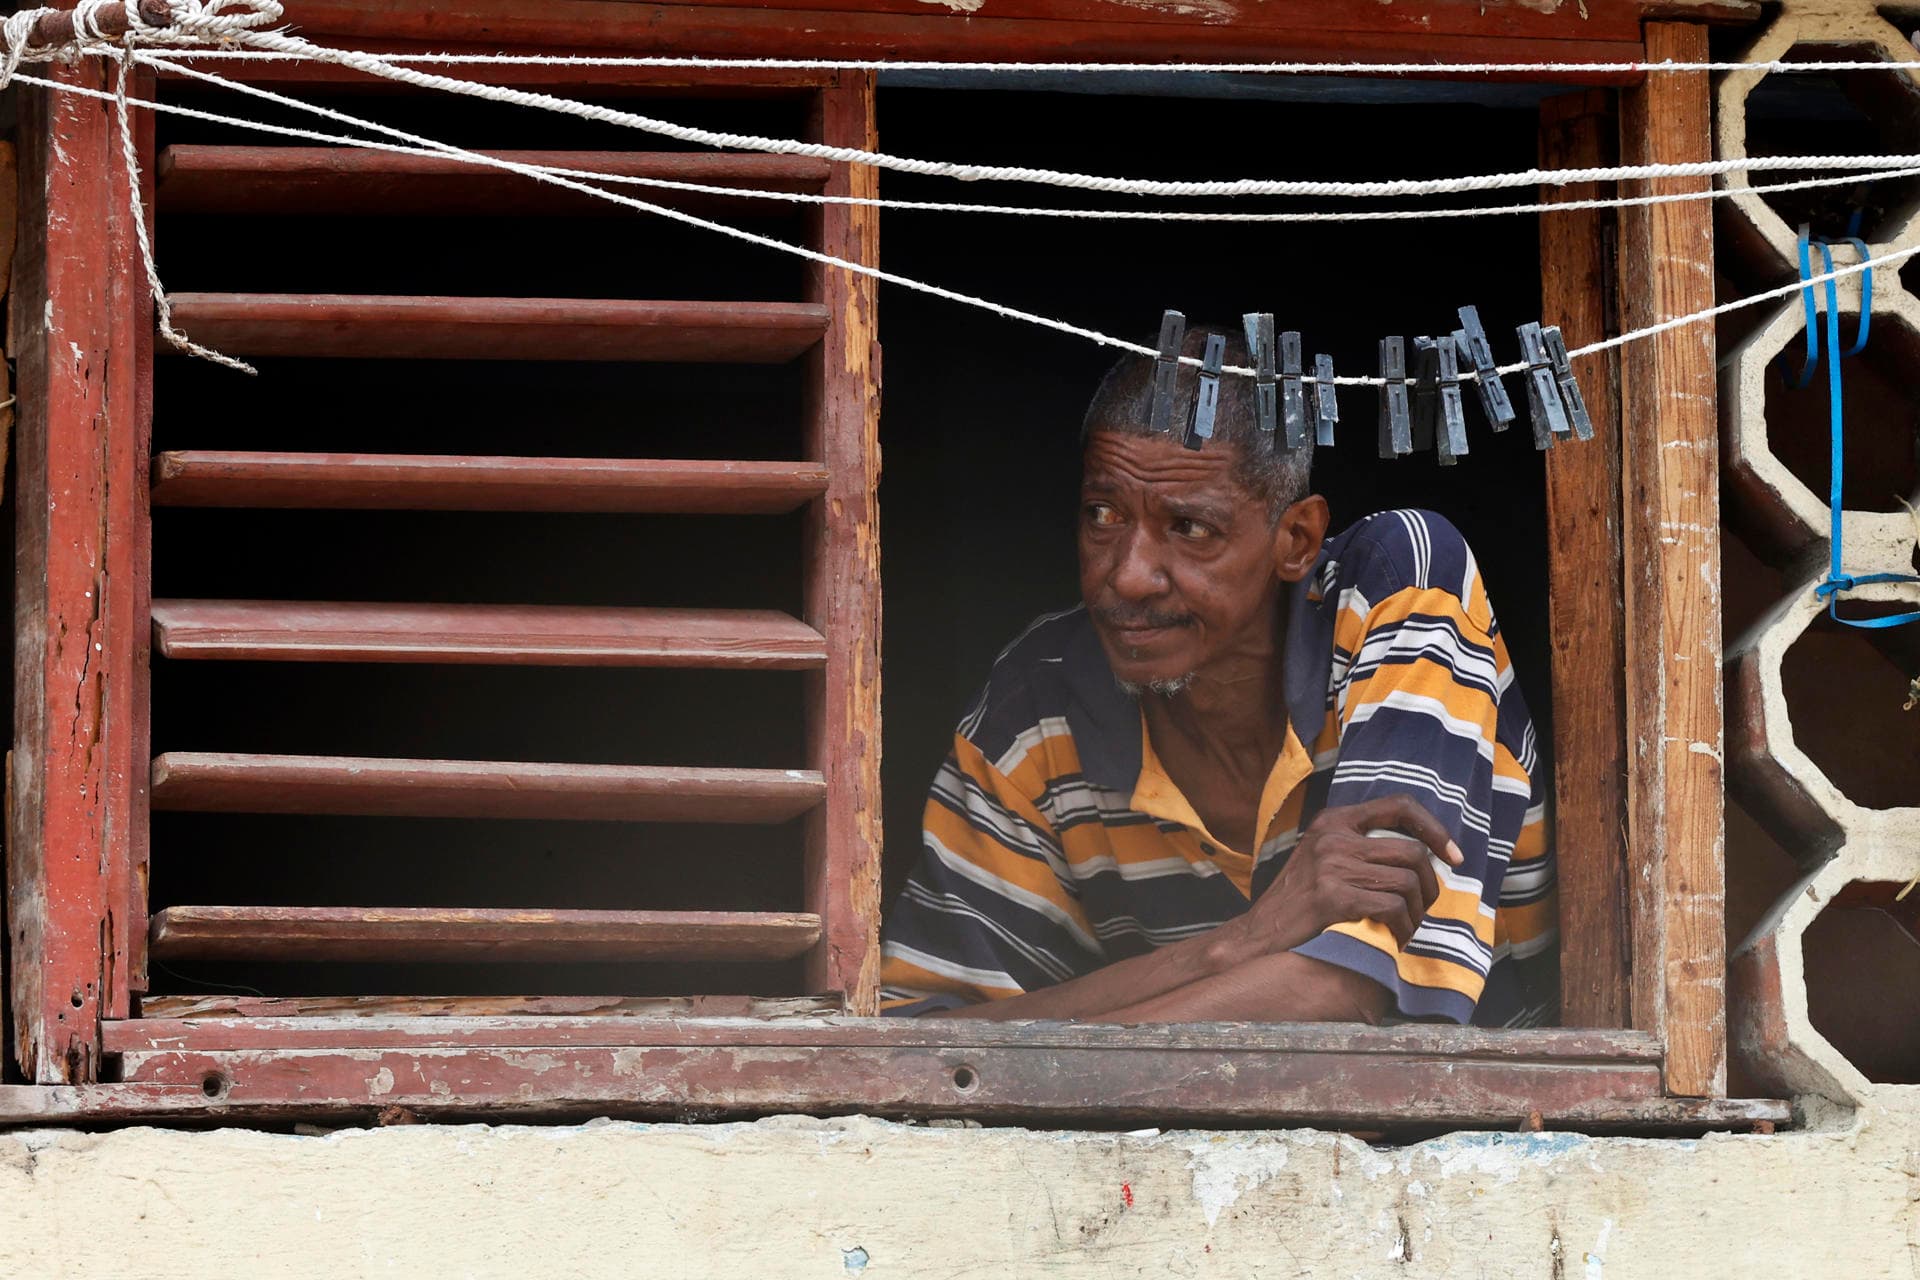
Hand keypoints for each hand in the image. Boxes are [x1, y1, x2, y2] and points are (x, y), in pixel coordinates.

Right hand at [1220, 794, 1462, 959]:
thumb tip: (1421, 856)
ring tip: (1406, 928)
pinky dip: (1403, 928)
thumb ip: (1360, 849)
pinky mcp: (1333, 896)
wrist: (1258, 936)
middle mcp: (1333, 836)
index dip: (1434, 829)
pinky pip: (1393, 908)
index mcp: (1333, 821)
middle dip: (1430, 886)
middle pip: (1412, 851)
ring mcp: (1332, 865)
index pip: (1399, 806)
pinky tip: (1394, 940)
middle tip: (1423, 909)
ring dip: (1417, 912)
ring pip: (1407, 882)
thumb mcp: (1322, 860)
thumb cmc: (1298, 904)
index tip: (1453, 856)